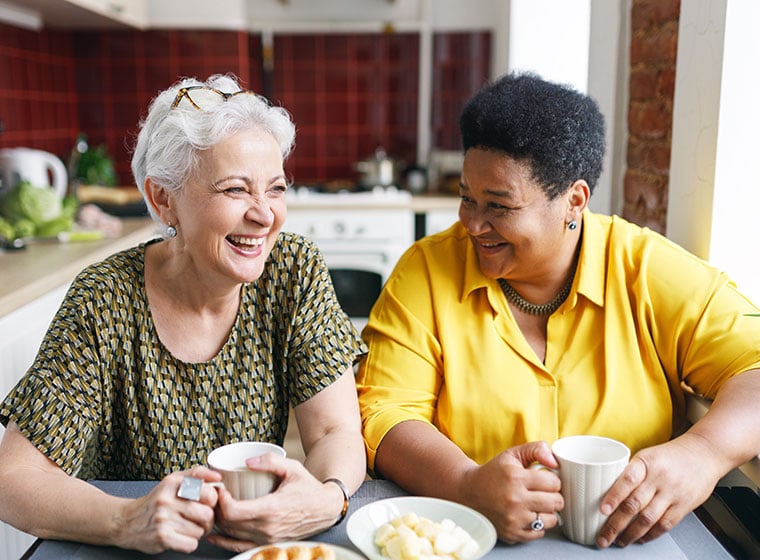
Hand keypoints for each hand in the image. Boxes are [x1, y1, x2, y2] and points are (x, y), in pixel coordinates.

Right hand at [116, 466, 221, 553]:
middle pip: (207, 514)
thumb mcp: (173, 481)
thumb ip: (196, 474)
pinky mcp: (162, 537)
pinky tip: (179, 537)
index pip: (209, 492)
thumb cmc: (155, 502)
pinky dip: (188, 543)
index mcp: (173, 483)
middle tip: (197, 519)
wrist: (126, 521)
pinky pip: (191, 544)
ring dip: (196, 532)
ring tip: (184, 527)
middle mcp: (167, 499)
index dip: (212, 501)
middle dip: (206, 520)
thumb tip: (218, 477)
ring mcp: (163, 519)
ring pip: (200, 531)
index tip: (205, 503)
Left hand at [208, 453, 344, 552]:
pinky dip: (225, 542)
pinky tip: (217, 535)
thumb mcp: (292, 468)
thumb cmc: (309, 488)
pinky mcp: (269, 544)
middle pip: (228, 524)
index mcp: (272, 509)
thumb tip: (248, 461)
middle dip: (216, 509)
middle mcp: (268, 528)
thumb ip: (269, 461)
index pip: (233, 512)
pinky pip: (240, 546)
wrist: (326, 509)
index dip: (220, 501)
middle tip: (215, 496)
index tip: (220, 489)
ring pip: (232, 536)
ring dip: (220, 523)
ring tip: (218, 508)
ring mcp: (268, 539)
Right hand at [460, 441, 563, 543]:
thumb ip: (537, 449)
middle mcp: (514, 500)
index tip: (543, 479)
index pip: (555, 483)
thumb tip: (555, 462)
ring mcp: (513, 519)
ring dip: (546, 511)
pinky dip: (537, 525)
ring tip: (535, 504)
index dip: (552, 479)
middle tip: (542, 492)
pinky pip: (540, 533)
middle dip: (553, 495)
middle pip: (556, 502)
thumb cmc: (494, 472)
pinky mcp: (512, 534)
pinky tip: (527, 515)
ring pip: (551, 519)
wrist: (468, 492)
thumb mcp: (513, 454)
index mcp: (515, 477)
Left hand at [597, 434, 720, 547]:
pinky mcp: (684, 505)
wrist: (704, 453)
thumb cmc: (671, 455)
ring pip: (648, 518)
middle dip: (616, 524)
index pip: (627, 480)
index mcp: (646, 463)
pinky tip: (640, 538)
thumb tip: (607, 491)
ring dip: (631, 533)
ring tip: (619, 541)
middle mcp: (659, 478)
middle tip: (603, 537)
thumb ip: (631, 473)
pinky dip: (650, 534)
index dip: (614, 496)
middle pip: (634, 504)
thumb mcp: (647, 456)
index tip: (602, 510)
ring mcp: (672, 493)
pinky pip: (665, 524)